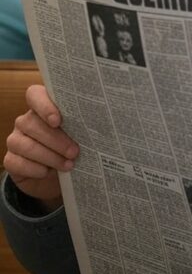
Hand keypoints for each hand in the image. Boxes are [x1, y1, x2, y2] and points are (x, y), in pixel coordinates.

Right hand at [3, 85, 78, 211]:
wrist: (56, 178)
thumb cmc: (71, 149)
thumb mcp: (79, 136)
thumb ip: (82, 126)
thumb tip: (100, 126)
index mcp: (43, 109)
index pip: (34, 95)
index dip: (44, 106)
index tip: (58, 120)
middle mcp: (26, 122)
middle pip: (32, 124)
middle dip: (56, 140)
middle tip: (74, 152)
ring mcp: (16, 140)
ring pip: (26, 145)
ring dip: (50, 156)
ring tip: (68, 165)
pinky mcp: (11, 160)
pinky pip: (17, 162)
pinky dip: (35, 169)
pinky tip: (48, 172)